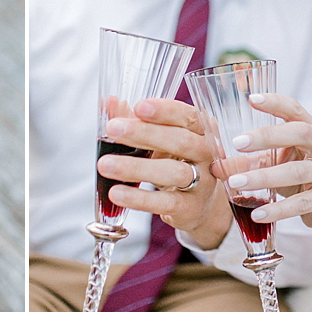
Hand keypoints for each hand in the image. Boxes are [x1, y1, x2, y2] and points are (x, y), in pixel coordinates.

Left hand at [98, 98, 232, 248]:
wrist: (199, 203)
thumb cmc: (176, 161)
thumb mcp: (158, 140)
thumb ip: (135, 121)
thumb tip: (110, 103)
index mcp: (201, 129)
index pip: (187, 116)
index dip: (164, 111)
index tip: (138, 107)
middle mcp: (207, 153)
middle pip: (180, 141)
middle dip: (144, 133)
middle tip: (112, 128)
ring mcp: (203, 182)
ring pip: (173, 172)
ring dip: (136, 167)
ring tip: (105, 164)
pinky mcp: (191, 207)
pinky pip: (165, 202)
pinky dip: (139, 198)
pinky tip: (117, 193)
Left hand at [226, 93, 311, 228]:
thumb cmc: (299, 175)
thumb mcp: (276, 162)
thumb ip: (250, 160)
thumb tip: (216, 166)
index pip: (295, 110)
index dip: (275, 103)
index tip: (251, 99)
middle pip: (300, 133)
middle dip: (268, 136)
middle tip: (237, 143)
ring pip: (297, 171)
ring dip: (264, 176)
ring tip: (236, 182)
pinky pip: (301, 203)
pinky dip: (278, 210)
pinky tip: (257, 214)